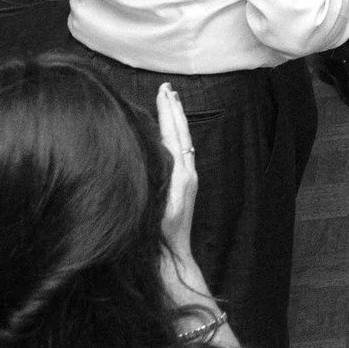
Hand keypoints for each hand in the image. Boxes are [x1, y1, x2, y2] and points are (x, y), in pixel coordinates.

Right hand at [157, 83, 200, 263]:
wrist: (172, 259)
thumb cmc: (160, 237)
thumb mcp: (162, 204)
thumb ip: (168, 176)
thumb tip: (171, 149)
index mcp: (181, 173)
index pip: (173, 134)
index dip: (168, 112)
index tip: (163, 91)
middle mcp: (187, 173)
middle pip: (181, 133)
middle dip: (174, 110)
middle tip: (168, 88)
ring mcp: (187, 180)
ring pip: (182, 142)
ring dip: (176, 121)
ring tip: (170, 102)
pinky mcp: (185, 186)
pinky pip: (181, 153)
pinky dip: (175, 137)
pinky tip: (171, 134)